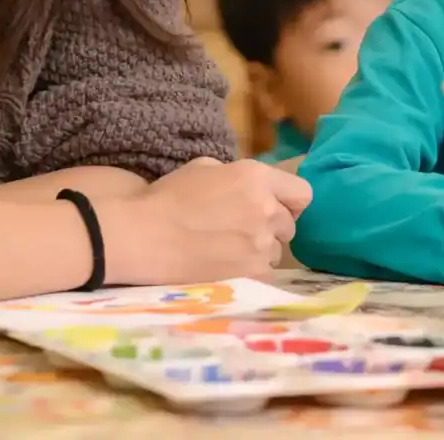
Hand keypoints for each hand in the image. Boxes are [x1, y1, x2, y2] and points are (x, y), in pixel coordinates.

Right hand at [103, 157, 312, 283]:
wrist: (141, 236)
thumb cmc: (166, 198)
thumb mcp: (205, 169)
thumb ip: (238, 177)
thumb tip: (251, 189)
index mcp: (256, 177)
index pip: (302, 193)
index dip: (290, 202)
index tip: (276, 209)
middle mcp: (266, 208)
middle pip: (289, 225)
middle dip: (271, 229)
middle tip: (242, 232)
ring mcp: (260, 243)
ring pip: (276, 252)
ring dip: (258, 252)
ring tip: (227, 253)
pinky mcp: (251, 273)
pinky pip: (264, 274)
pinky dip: (249, 273)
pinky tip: (225, 269)